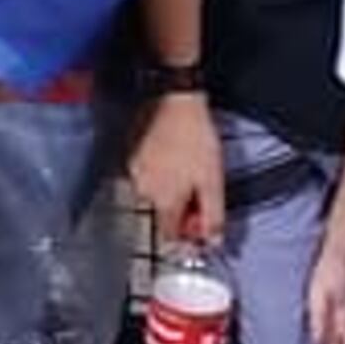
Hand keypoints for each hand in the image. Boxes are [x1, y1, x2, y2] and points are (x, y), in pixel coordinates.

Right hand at [126, 90, 223, 244]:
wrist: (172, 100)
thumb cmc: (195, 139)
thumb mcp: (212, 180)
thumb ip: (212, 216)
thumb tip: (213, 243)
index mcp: (164, 202)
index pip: (170, 236)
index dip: (187, 236)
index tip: (200, 224)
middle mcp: (144, 192)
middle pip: (163, 213)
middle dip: (182, 208)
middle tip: (200, 188)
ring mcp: (134, 172)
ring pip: (155, 193)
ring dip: (171, 188)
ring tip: (187, 165)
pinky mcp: (131, 155)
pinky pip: (147, 174)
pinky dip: (160, 171)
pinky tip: (173, 154)